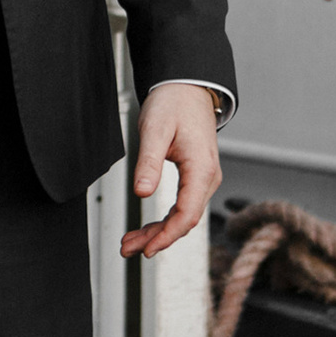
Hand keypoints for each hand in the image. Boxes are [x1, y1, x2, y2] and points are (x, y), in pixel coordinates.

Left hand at [120, 83, 221, 258]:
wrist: (187, 87)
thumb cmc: (173, 104)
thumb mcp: (155, 130)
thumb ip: (149, 162)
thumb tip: (142, 192)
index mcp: (202, 169)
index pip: (187, 214)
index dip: (167, 235)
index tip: (147, 248)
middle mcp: (208, 178)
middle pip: (184, 220)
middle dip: (157, 238)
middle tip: (127, 248)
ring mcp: (203, 179)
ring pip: (182, 215)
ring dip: (158, 231)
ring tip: (130, 242)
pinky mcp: (195, 177)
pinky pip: (182, 206)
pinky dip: (163, 219)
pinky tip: (146, 228)